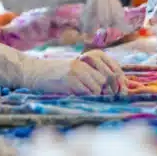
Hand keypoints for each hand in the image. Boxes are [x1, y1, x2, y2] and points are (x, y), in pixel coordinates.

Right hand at [0, 0, 126, 33]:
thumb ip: (74, 2)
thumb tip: (83, 18)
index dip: (112, 12)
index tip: (117, 27)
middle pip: (110, 0)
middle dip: (114, 18)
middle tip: (114, 32)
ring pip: (105, 3)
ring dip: (100, 20)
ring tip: (90, 33)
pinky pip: (97, 3)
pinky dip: (93, 17)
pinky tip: (85, 27)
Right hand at [0, 41, 127, 94]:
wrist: (33, 72)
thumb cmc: (55, 74)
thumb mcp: (75, 69)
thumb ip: (91, 74)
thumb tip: (111, 87)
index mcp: (87, 58)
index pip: (112, 67)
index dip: (120, 80)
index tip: (122, 91)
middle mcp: (84, 63)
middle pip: (107, 79)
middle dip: (110, 91)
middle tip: (110, 99)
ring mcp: (76, 71)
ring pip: (98, 87)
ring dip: (97, 95)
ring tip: (90, 97)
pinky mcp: (69, 81)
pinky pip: (86, 92)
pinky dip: (87, 98)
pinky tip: (81, 98)